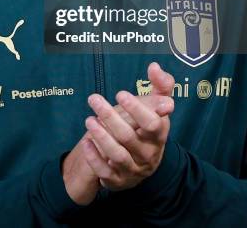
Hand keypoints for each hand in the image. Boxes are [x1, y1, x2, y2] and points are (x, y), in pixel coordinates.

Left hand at [83, 62, 173, 189]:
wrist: (142, 160)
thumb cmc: (148, 125)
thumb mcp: (157, 105)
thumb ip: (160, 84)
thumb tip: (155, 67)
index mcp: (159, 134)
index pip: (152, 124)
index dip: (137, 109)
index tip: (120, 94)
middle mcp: (149, 154)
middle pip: (129, 137)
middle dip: (110, 117)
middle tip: (94, 99)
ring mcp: (134, 169)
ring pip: (117, 155)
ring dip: (101, 137)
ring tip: (89, 120)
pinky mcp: (119, 181)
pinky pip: (105, 172)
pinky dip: (94, 158)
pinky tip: (86, 142)